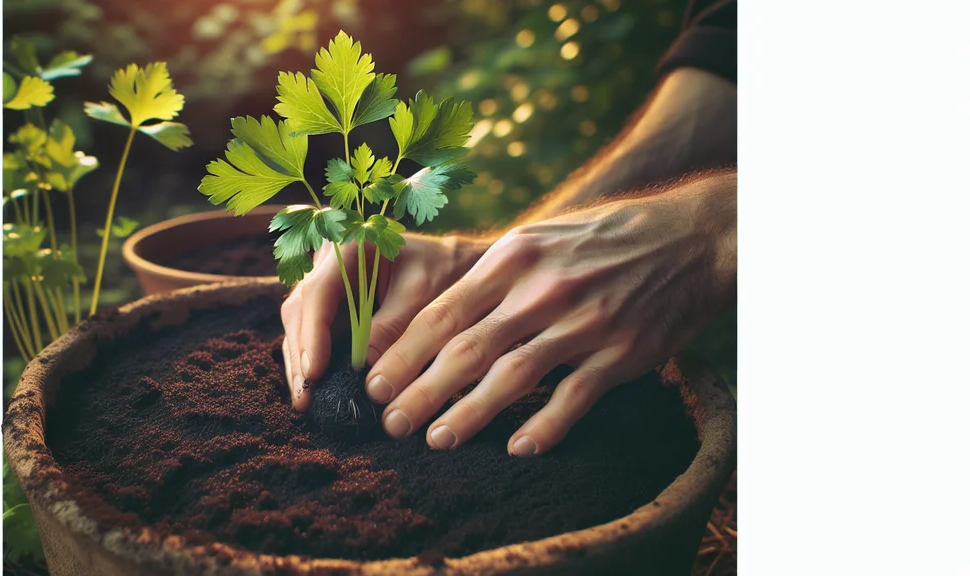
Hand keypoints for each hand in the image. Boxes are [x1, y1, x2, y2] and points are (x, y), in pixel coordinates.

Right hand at [281, 232, 489, 410]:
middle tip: (305, 397)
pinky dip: (312, 359)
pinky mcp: (330, 302)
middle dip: (300, 355)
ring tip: (305, 400)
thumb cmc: (442, 272)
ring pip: (299, 322)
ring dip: (300, 362)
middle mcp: (329, 259)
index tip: (314, 372)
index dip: (313, 334)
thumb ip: (393, 327)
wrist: (453, 263)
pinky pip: (311, 331)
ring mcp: (325, 280)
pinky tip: (314, 388)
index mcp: (350, 244)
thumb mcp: (424, 296)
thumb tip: (361, 365)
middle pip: (300, 309)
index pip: (319, 291)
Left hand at [367, 171, 736, 454]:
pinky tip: (517, 449)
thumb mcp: (541, 238)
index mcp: (514, 257)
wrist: (691, 236)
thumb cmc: (603, 240)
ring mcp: (583, 321)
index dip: (404, 352)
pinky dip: (544, 427)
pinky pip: (574, 397)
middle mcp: (543, 289)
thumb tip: (435, 317)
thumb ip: (493, 277)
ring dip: (469, 413)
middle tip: (389, 423)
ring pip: (512, 376)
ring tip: (437, 441)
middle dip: (420, 390)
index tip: (373, 382)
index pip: (444, 311)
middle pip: (467, 348)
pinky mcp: (621, 351)